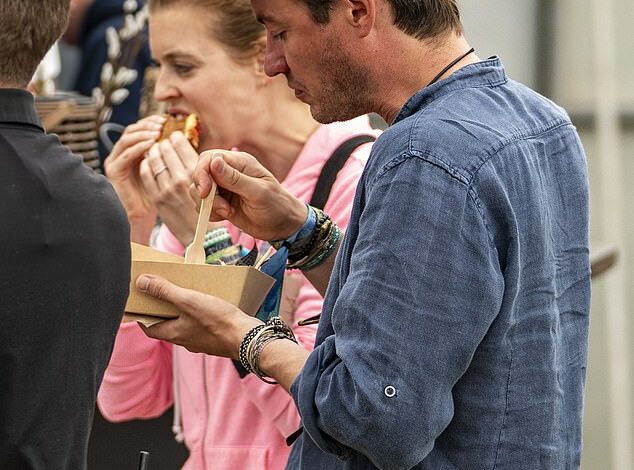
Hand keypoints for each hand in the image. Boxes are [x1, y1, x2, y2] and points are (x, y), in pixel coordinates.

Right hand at [104, 115, 164, 241]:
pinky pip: (126, 155)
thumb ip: (169, 153)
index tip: (168, 119)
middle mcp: (122, 152)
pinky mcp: (114, 170)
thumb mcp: (166, 169)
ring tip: (158, 132)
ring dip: (143, 133)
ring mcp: (116, 160)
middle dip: (148, 125)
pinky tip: (151, 144)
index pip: (141, 128)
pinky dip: (139, 147)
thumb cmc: (159, 193)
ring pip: (127, 139)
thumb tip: (184, 136)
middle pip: (132, 129)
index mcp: (134, 150)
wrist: (144, 214)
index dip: (153, 121)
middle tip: (162, 123)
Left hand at [136, 274, 261, 357]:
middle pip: (167, 326)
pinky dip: (198, 316)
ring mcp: (201, 341)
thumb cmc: (218, 321)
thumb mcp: (188, 300)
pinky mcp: (216, 339)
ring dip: (182, 313)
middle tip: (162, 294)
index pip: (149, 328)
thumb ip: (164, 291)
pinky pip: (201, 326)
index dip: (142, 316)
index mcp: (175, 334)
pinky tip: (207, 305)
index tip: (139, 304)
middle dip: (163, 311)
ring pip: (185, 326)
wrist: (247, 338)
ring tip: (185, 295)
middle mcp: (186, 341)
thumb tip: (140, 282)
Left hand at [139, 132, 199, 245]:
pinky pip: (146, 174)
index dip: (176, 137)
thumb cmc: (209, 208)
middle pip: (165, 149)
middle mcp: (183, 179)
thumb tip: (186, 147)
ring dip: (152, 152)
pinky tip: (148, 164)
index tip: (174, 136)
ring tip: (153, 150)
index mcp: (198, 173)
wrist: (201, 235)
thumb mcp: (210, 184)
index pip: (181, 144)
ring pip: (154, 159)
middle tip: (162, 142)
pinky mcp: (157, 198)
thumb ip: (199, 167)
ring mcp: (168, 189)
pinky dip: (145, 165)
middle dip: (162, 143)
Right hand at [193, 150, 306, 241]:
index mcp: (239, 163)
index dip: (202, 173)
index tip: (206, 192)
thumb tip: (213, 162)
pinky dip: (210, 213)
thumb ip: (235, 178)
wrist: (283, 226)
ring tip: (228, 212)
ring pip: (199, 191)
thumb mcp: (258, 192)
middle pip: (200, 174)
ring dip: (208, 205)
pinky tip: (226, 216)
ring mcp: (224, 188)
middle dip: (204, 192)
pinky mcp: (221, 203)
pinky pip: (204, 205)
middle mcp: (228, 172)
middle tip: (221, 207)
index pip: (209, 158)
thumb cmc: (276, 206)